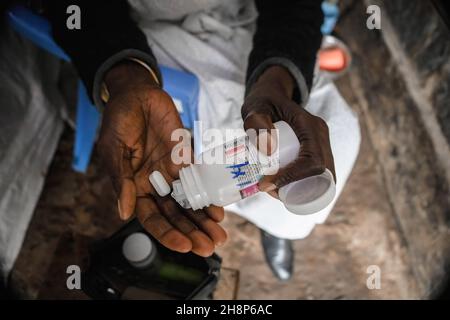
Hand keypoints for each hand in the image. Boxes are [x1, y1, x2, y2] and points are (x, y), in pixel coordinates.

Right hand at [97, 61, 226, 256]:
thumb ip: (122, 180)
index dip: (167, 233)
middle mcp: (155, 185)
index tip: (184, 246)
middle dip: (191, 232)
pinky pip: (200, 181)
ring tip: (218, 236)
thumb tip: (124, 212)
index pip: (151, 218)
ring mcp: (172, 174)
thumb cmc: (119, 120)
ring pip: (189, 203)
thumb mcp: (114, 149)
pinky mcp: (186, 160)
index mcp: (134, 187)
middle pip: (175, 215)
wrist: (138, 94)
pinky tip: (219, 211)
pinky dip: (209, 196)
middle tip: (208, 247)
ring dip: (203, 221)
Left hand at [242, 66, 334, 196]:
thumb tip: (269, 149)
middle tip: (268, 189)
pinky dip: (305, 185)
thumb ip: (256, 121)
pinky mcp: (317, 149)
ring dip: (302, 189)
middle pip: (321, 172)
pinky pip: (318, 173)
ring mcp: (321, 143)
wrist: (272, 95)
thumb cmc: (262, 101)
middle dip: (297, 187)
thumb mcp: (254, 107)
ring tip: (273, 190)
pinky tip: (285, 189)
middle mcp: (321, 135)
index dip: (293, 177)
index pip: (312, 160)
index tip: (267, 183)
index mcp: (311, 125)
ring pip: (322, 176)